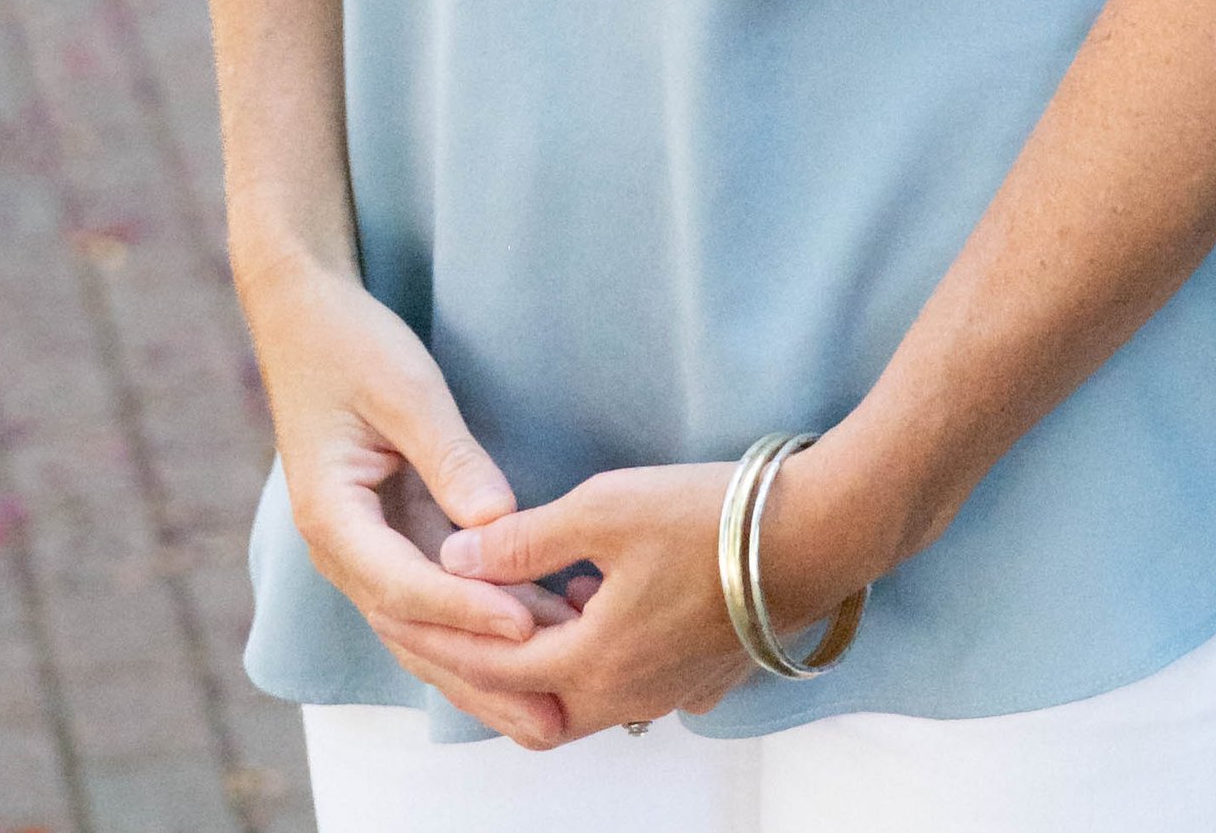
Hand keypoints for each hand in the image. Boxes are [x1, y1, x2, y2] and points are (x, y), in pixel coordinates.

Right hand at [241, 251, 577, 744]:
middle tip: (551, 718)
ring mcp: (363, 550)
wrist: (305, 317)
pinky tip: (536, 643)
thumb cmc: (352, 344)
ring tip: (553, 709)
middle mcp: (340, 550)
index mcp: (331, 516)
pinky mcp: (389, 539)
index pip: (404, 584)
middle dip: (482, 678)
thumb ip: (449, 456)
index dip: (467, 610)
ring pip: (423, 631)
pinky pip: (433, 599)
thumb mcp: (404, 388)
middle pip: (412, 633)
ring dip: (484, 671)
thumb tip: (501, 522)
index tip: (529, 627)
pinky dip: (479, 629)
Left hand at [440, 440, 882, 741]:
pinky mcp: (700, 676)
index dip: (442, 639)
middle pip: (530, 708)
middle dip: (481, 670)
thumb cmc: (711, 517)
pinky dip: (587, 660)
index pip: (494, 667)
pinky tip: (586, 604)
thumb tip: (455, 556)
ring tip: (512, 609)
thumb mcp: (605, 507)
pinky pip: (623, 686)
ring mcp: (668, 693)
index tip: (399, 613)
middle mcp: (627, 696)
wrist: (816, 535)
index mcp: (594, 663)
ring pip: (579, 701)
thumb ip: (525, 539)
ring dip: (537, 666)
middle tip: (444, 629)